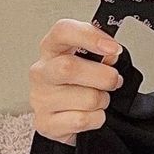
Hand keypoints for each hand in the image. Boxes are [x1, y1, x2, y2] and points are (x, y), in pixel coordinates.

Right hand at [29, 18, 125, 145]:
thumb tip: (112, 52)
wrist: (61, 116)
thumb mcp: (88, 60)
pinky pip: (82, 120)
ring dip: (102, 100)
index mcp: (52, 49)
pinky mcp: (45, 123)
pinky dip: (96, 118)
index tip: (113, 48)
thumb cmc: (76, 83)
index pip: (63, 31)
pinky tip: (89, 114)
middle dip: (103, 76)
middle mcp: (41, 72)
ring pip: (85, 99)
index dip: (90, 36)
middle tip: (113, 81)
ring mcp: (40, 98)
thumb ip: (101, 52)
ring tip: (97, 99)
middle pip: (69, 67)